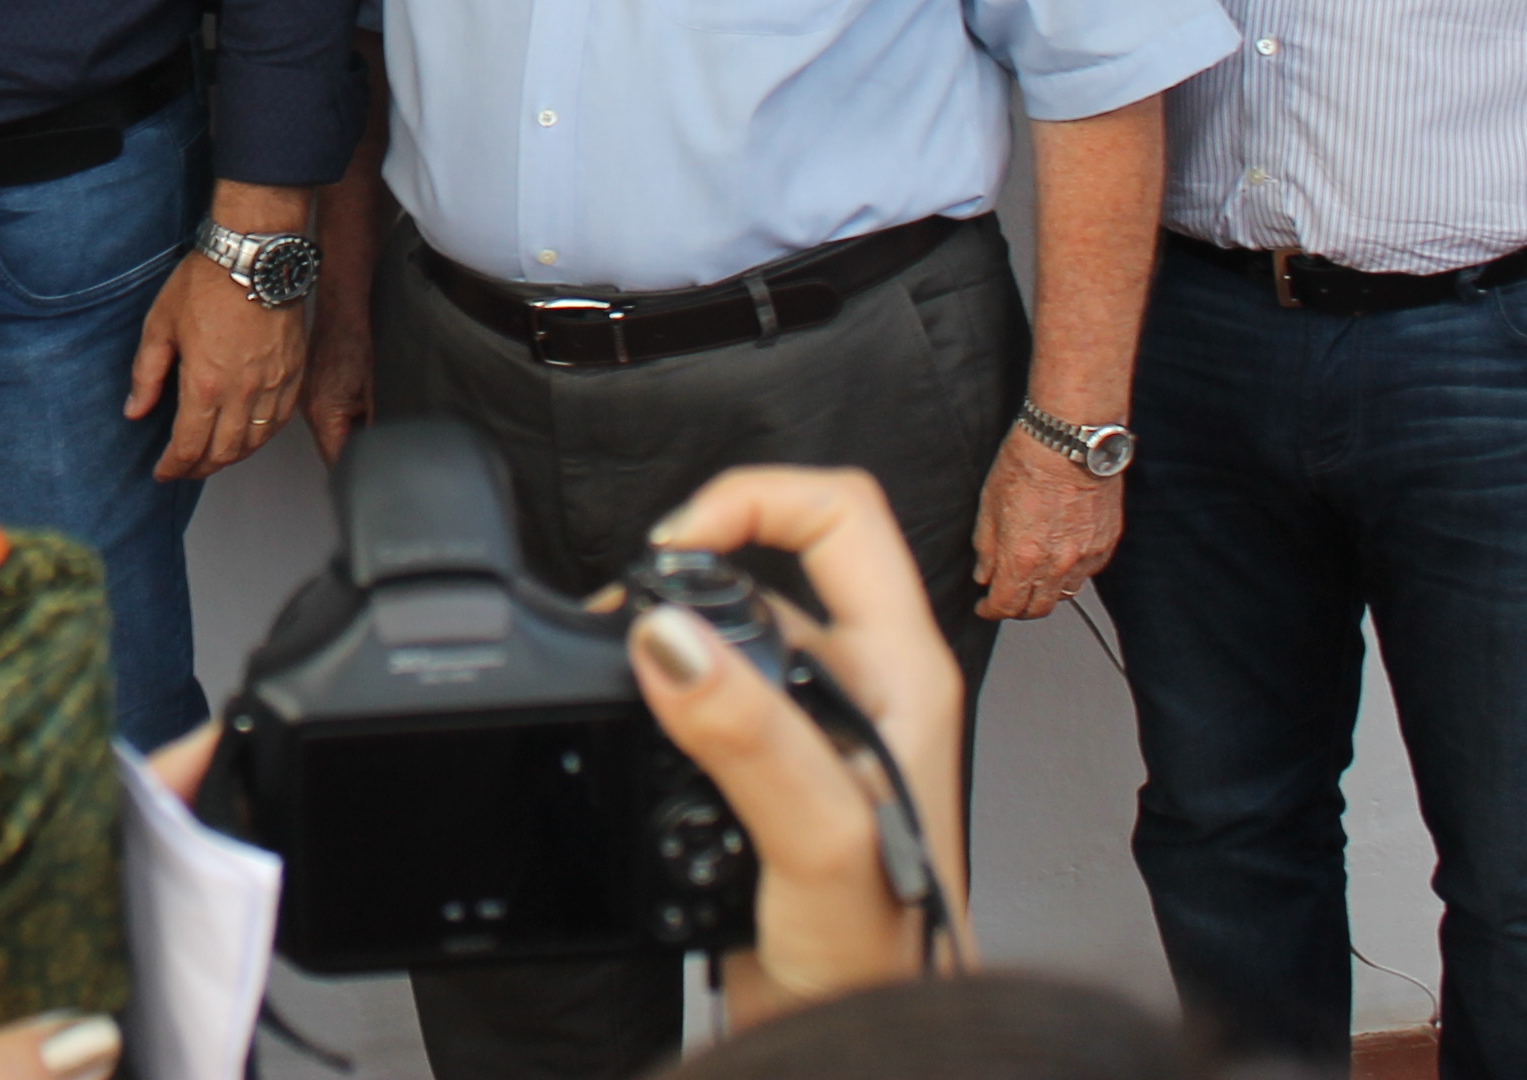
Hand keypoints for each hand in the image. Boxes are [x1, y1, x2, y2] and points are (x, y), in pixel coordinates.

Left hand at [125, 256, 306, 482]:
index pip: (189, 446)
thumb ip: (147, 374)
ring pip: (254, 442)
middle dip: (200, 468)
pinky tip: (248, 435)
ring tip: (213, 457)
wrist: (254, 256)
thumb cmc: (207, 283)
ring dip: (231, 457)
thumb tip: (135, 408)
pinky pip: (279, 421)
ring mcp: (272, 385)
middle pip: (223, 452)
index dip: (173, 466)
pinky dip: (261, 437)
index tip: (164, 471)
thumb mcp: (160, 325)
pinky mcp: (293, 374)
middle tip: (185, 468)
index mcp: (205, 384)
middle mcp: (242, 392)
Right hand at [301, 278, 376, 465]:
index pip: (336, 460)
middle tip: (372, 457)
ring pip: (326, 435)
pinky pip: (322, 418)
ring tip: (365, 431)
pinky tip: (354, 412)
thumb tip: (377, 447)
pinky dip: (338, 422)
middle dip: (349, 456)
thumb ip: (371, 425)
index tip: (367, 478)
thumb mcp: (371, 393)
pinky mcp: (308, 393)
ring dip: (343, 437)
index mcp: (325, 416)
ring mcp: (306, 402)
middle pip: (329, 449)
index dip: (353, 472)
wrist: (339, 316)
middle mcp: (310, 413)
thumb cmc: (355, 347)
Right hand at [629, 466, 971, 1023]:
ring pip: (728, 627)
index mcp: (902, 670)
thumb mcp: (816, 836)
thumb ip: (748, 733)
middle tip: (627, 624)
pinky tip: (635, 734)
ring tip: (623, 683)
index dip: (753, 500)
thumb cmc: (882, 957)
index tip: (676, 546)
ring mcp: (811, 722)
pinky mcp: (764, 764)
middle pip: (769, 563)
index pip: (840, 514)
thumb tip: (668, 639)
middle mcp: (860, 682)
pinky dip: (657, 695)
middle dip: (686, 573)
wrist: (853, 1035)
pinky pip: (703, 691)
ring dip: (669, 641)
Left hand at [971, 420, 1120, 619]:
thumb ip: (986, 547)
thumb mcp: (989, 504)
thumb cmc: (1027, 464)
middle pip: (1039, 608)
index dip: (991, 610)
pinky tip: (1060, 554)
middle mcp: (1058, 565)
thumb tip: (984, 574)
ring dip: (1047, 590)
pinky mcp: (1106, 543)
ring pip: (1066, 593)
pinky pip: (1088, 571)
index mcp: (1023, 558)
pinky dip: (1072, 570)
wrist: (1069, 442)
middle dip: (1018, 608)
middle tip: (1007, 596)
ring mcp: (1086, 556)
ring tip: (1034, 574)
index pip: (1007, 605)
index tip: (985, 606)